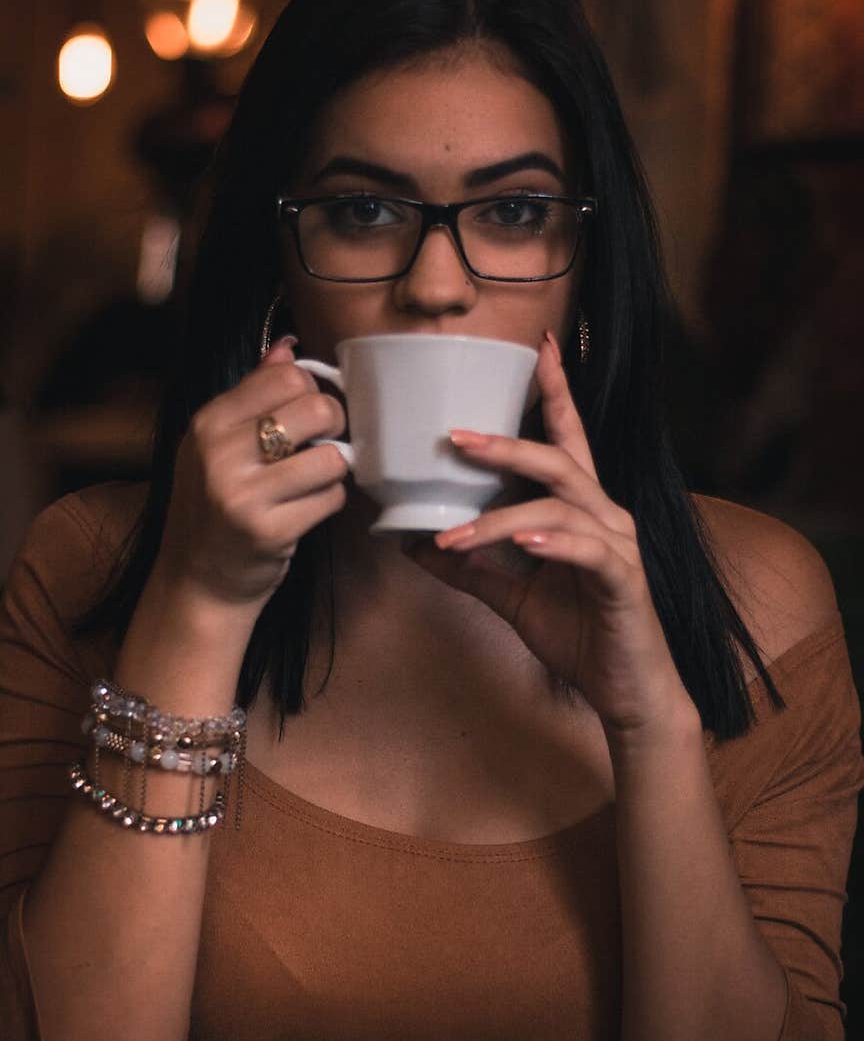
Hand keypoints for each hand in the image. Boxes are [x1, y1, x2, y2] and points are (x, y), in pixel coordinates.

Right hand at [156, 339, 349, 610]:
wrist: (197, 581)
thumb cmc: (214, 507)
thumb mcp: (218, 445)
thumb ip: (253, 394)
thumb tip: (289, 347)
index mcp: (208, 423)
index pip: (286, 376)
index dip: (311, 391)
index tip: (307, 415)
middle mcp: (220, 453)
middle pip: (315, 408)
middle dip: (333, 426)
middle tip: (322, 445)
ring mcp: (244, 494)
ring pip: (330, 457)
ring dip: (334, 470)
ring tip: (313, 481)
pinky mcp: (270, 531)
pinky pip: (331, 499)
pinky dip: (329, 502)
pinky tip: (307, 509)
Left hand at [404, 332, 695, 737]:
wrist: (627, 694)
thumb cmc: (580, 636)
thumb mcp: (511, 596)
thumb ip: (471, 566)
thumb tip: (414, 542)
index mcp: (582, 510)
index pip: (568, 439)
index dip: (557, 390)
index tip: (540, 346)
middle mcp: (606, 517)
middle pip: (560, 460)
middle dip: (508, 444)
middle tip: (455, 437)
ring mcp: (618, 546)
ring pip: (560, 507)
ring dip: (501, 518)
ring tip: (453, 534)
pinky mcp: (623, 581)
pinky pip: (588, 551)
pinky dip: (553, 544)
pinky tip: (524, 545)